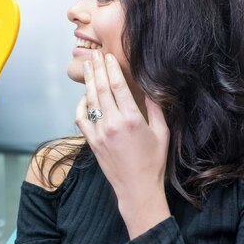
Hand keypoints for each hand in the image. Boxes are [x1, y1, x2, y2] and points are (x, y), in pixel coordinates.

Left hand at [75, 50, 170, 237]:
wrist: (137, 189)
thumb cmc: (153, 162)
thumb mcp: (162, 133)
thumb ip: (156, 109)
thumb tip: (153, 88)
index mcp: (132, 119)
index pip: (118, 86)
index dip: (111, 69)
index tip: (108, 56)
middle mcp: (113, 124)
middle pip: (100, 89)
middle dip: (97, 69)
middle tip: (94, 55)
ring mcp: (99, 133)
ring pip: (90, 101)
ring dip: (88, 82)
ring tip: (87, 67)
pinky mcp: (92, 142)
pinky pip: (81, 119)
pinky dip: (81, 106)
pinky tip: (84, 97)